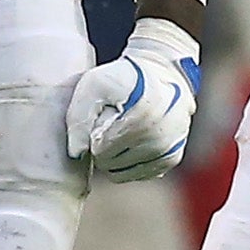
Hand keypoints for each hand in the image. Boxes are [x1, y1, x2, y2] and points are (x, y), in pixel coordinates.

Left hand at [65, 18, 201, 185]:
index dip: (92, 135)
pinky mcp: (172, 158)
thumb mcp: (94, 84)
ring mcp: (168, 148)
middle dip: (101, 148)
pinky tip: (129, 144)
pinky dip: (128, 164)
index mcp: (141, 115)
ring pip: (120, 173)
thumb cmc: (123, 79)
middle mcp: (159, 135)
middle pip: (109, 162)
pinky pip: (137, 175)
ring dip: (113, 157)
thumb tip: (76, 153)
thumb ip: (78, 116)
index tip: (99, 119)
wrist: (163, 74)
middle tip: (107, 126)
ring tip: (118, 133)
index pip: (100, 148)